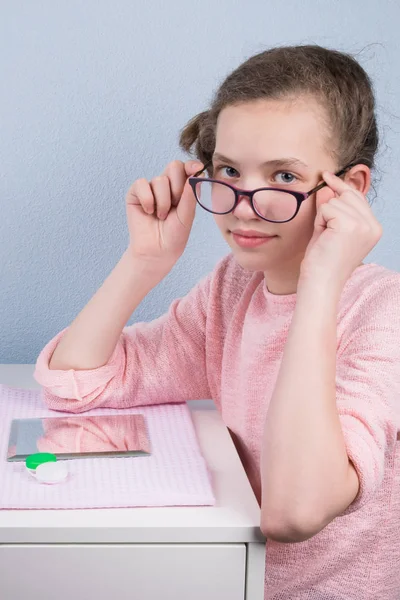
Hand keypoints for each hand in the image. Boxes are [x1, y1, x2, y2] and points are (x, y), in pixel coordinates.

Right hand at [125, 159, 202, 266]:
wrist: (157, 251)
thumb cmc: (174, 236)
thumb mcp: (187, 216)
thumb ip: (190, 195)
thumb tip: (195, 173)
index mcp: (182, 189)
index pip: (187, 169)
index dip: (191, 165)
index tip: (197, 168)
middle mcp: (167, 186)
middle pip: (174, 166)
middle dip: (177, 187)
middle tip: (176, 205)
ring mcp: (150, 188)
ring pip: (159, 180)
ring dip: (163, 202)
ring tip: (162, 216)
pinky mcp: (135, 193)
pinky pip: (141, 184)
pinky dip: (147, 199)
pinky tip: (149, 212)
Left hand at [300, 171, 381, 288]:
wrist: (320, 283)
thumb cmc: (321, 262)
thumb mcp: (328, 230)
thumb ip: (330, 209)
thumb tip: (327, 186)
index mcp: (373, 228)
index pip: (357, 198)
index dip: (341, 186)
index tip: (327, 176)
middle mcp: (373, 225)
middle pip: (347, 195)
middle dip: (329, 208)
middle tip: (325, 232)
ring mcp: (363, 224)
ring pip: (335, 201)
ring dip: (323, 218)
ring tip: (325, 240)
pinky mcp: (350, 224)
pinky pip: (327, 207)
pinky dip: (320, 221)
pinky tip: (324, 237)